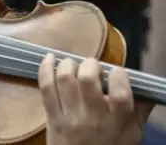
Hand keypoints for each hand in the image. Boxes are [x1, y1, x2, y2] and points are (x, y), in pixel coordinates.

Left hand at [38, 53, 154, 144]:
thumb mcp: (133, 133)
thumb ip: (140, 108)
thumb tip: (147, 86)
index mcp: (116, 121)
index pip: (120, 94)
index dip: (118, 75)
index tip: (116, 71)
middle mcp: (92, 118)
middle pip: (87, 79)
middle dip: (90, 64)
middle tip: (92, 66)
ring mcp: (69, 117)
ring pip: (64, 79)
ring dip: (68, 64)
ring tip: (73, 65)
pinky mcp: (52, 116)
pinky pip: (45, 88)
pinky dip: (45, 69)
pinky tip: (49, 58)